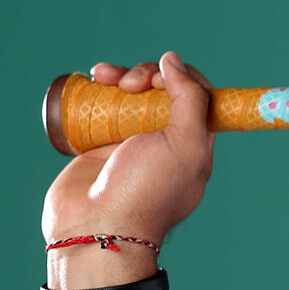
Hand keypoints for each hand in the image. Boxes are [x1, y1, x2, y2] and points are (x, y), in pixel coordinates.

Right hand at [42, 52, 215, 243]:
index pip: (196, 96)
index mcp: (193, 143)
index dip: (181, 77)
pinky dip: (97, 89)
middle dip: (145, 75)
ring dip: (119, 75)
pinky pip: (100, 107)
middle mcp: (163, 141)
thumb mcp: (185, 144)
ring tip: (103, 75)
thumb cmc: (145, 191)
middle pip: (160, 90)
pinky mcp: (97, 145)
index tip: (162, 77)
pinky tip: (92, 79)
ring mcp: (128, 142)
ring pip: (129, 94)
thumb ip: (190, 100)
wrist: (95, 229)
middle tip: (131, 85)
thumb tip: (174, 60)